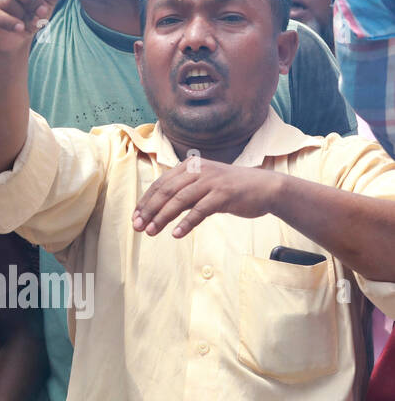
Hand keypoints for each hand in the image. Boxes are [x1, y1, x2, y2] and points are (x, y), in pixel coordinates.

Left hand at [133, 158, 281, 238]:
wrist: (266, 187)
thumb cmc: (231, 189)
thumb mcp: (204, 185)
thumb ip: (184, 192)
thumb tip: (159, 208)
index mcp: (189, 166)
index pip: (160, 184)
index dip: (145, 201)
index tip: (135, 217)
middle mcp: (198, 170)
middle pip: (166, 191)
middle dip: (149, 210)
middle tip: (138, 227)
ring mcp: (211, 181)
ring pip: (179, 200)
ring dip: (162, 217)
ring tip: (151, 232)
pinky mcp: (224, 194)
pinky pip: (200, 210)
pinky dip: (187, 223)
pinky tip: (176, 234)